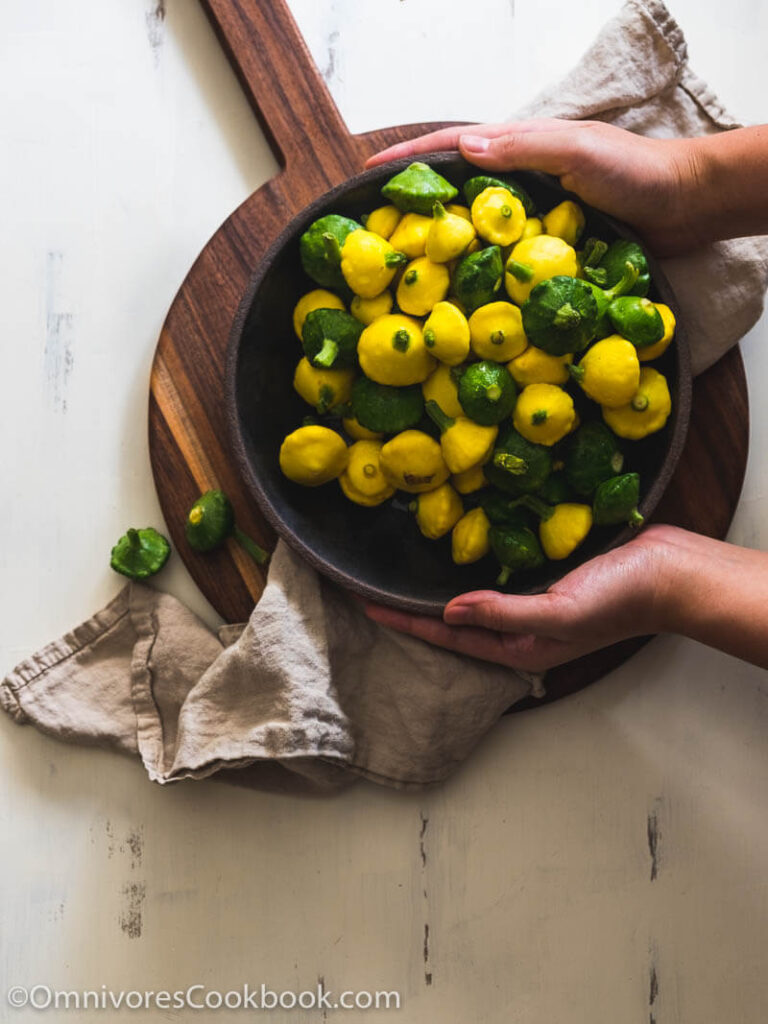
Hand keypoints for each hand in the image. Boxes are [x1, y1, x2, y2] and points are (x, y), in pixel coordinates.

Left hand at [365, 525, 681, 672]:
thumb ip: (502, 613)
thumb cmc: (620, 598)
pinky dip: (477, 564)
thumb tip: (448, 612)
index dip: (408, 622)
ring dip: (442, 586)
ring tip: (406, 573)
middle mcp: (524, 627)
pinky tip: (462, 550)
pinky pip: (501, 573)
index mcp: (522, 645)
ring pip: (476, 597)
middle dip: (417, 609)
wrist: (671, 570)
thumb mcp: (558, 611)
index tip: (369, 606)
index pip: (451, 636)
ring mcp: (537, 601)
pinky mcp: (550, 574)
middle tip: (376, 591)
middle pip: (457, 621)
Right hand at [366, 119, 701, 256]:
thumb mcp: (576, 149)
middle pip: (453, 197)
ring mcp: (529, 224)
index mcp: (517, 152)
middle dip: (413, 211)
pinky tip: (459, 303)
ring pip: (474, 237)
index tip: (364, 177)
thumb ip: (522, 148)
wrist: (684, 208)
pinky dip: (478, 282)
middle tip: (373, 238)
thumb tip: (461, 149)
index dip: (407, 160)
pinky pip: (502, 269)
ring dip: (441, 253)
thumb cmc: (634, 171)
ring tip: (403, 278)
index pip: (450, 150)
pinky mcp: (545, 258)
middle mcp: (516, 188)